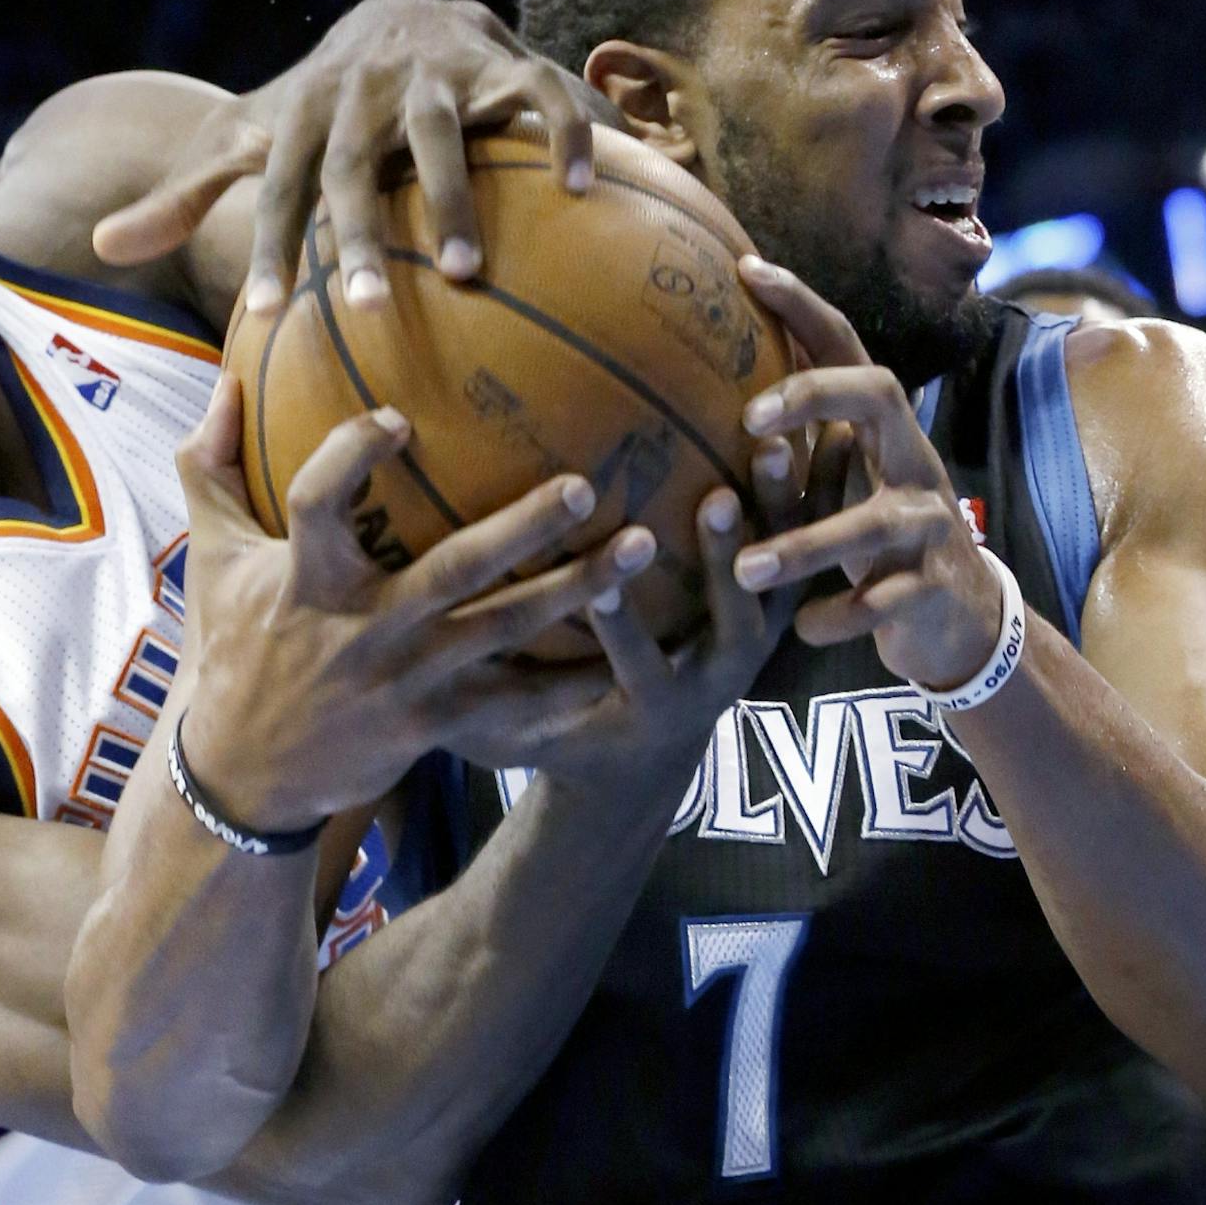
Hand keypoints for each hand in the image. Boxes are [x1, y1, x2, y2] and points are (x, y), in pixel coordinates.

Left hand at [92, 0, 594, 312]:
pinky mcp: (505, 61)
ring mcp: (438, 71)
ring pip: (441, 134)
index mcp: (306, 113)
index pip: (280, 187)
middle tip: (370, 308)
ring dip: (451, 199)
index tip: (266, 316)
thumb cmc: (317, 108)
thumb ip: (183, 195)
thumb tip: (100, 246)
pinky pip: (540, 96)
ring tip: (462, 272)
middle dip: (360, 234)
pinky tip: (579, 192)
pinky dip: (563, 137)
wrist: (399, 11)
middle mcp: (367, 89)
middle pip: (357, 166)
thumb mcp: (249, 139)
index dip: (272, 248)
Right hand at [174, 373, 653, 830]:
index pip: (319, 504)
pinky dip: (571, 686)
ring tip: (640, 548)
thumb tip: (226, 380)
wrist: (244, 775)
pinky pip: (514, 706)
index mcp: (307, 578)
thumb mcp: (210, 557)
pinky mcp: (434, 726)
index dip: (351, 458)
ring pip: (504, 631)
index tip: (398, 419)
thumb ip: (208, 466)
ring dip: (577, 591)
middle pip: (454, 571)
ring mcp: (407, 680)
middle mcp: (365, 628)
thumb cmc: (234, 645)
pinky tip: (629, 655)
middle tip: (585, 487)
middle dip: (523, 529)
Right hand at [449, 435, 803, 789]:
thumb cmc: (553, 740)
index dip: (623, 626)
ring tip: (774, 447)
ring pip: (781, 582)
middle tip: (717, 503)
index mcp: (646, 707)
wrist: (636, 773)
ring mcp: (753, 651)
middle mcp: (710, 681)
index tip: (606, 578)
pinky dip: (813, 500)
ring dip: (782, 518)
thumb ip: (464, 704)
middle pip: (733, 623)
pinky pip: (804, 554)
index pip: (633, 666)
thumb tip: (388, 664)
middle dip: (724, 565)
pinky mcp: (773, 618)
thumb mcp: (503, 737)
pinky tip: (817, 431)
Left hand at [728, 256, 1004, 688]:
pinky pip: (887, 601)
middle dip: (815, 397)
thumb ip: (792, 440)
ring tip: (746, 568)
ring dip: (805, 544)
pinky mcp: (933, 588)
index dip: (801, 306)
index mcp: (878, 430)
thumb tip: (699, 381)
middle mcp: (910, 460)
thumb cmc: (871, 539)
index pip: (844, 348)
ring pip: (872, 523)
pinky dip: (841, 616)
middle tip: (747, 422)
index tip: (746, 270)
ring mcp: (928, 524)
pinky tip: (804, 631)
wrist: (956, 620)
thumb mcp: (836, 482)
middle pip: (879, 397)